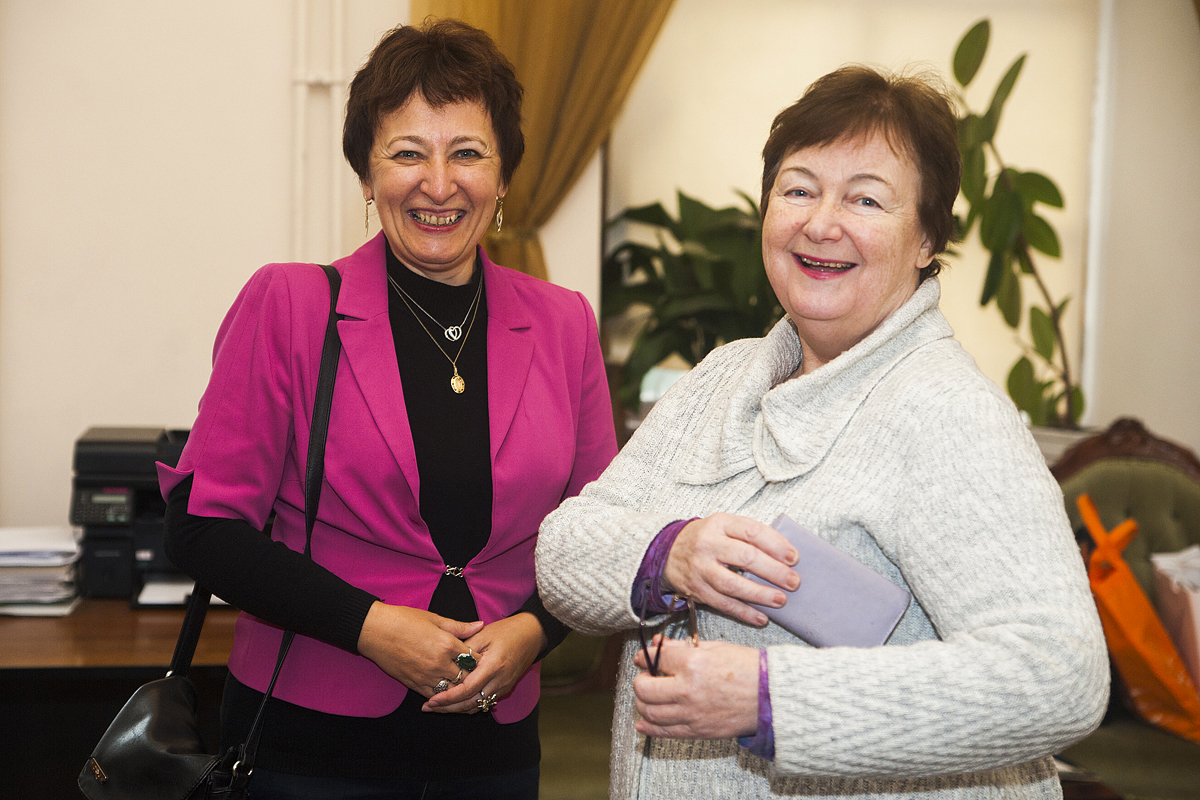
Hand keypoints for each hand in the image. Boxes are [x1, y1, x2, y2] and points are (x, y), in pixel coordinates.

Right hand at [356, 601, 483, 696]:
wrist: (376, 631)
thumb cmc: (404, 620)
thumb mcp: (435, 618)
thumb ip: (459, 627)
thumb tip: (480, 625)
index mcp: (447, 644)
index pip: (473, 659)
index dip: (479, 661)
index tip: (482, 660)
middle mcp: (439, 663)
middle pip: (466, 677)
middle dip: (472, 677)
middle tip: (477, 676)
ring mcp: (426, 675)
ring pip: (451, 690)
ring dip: (458, 688)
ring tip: (463, 685)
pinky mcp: (414, 684)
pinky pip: (434, 695)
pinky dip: (442, 695)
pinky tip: (446, 691)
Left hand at [423, 612, 546, 713]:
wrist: (533, 634)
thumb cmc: (507, 631)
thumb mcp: (484, 634)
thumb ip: (465, 650)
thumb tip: (447, 663)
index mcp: (493, 666)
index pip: (467, 689)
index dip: (448, 697)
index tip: (432, 700)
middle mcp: (499, 680)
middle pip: (470, 703)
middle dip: (448, 708)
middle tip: (428, 707)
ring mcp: (503, 686)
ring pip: (477, 706)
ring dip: (457, 709)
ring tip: (437, 707)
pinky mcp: (504, 688)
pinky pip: (484, 702)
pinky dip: (468, 704)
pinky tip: (455, 702)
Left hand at [633, 638, 760, 738]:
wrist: (772, 696)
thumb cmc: (748, 668)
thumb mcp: (715, 648)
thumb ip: (682, 646)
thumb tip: (658, 644)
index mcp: (693, 663)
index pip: (655, 659)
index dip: (645, 656)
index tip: (644, 658)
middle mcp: (688, 690)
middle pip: (643, 688)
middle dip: (640, 680)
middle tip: (646, 677)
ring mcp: (692, 713)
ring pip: (649, 711)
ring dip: (643, 703)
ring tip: (649, 697)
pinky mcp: (698, 731)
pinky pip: (664, 732)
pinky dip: (649, 727)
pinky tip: (643, 722)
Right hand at [664, 513, 798, 625]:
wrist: (668, 553)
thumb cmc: (707, 539)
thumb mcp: (724, 526)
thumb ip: (749, 536)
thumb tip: (785, 555)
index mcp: (720, 523)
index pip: (752, 531)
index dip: (776, 545)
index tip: (794, 558)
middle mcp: (708, 544)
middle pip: (745, 558)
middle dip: (774, 571)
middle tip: (793, 582)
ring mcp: (700, 568)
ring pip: (733, 585)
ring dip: (760, 594)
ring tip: (780, 600)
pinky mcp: (697, 590)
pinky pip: (723, 604)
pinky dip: (744, 612)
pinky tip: (761, 617)